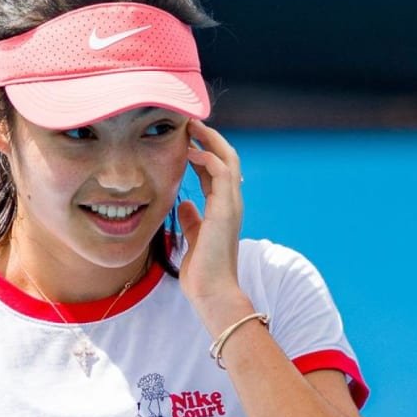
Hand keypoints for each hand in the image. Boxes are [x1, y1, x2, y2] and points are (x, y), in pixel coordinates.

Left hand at [177, 120, 250, 321]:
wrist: (212, 293)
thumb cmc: (203, 272)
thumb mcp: (194, 238)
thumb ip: (191, 220)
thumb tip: (184, 205)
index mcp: (223, 209)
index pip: (216, 171)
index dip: (203, 152)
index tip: (185, 139)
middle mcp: (231, 203)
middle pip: (227, 159)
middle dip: (209, 139)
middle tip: (190, 123)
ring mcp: (231, 205)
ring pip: (228, 161)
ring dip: (210, 141)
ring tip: (192, 127)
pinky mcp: (226, 210)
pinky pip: (221, 174)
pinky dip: (208, 159)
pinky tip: (191, 152)